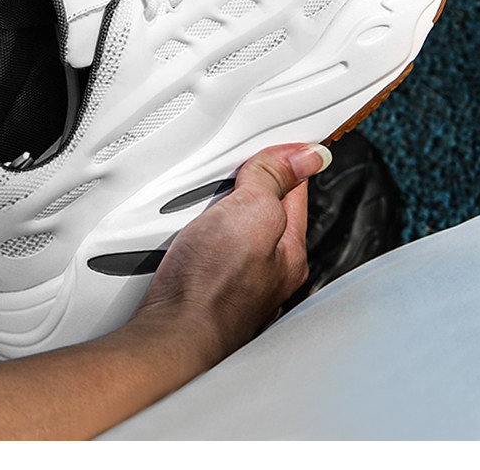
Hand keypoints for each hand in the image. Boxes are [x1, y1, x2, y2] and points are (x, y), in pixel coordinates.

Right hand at [132, 142, 331, 368]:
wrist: (170, 333)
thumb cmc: (214, 286)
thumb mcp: (252, 212)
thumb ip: (275, 180)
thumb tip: (308, 156)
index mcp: (288, 249)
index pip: (292, 188)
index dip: (280, 161)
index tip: (265, 145)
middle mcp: (266, 269)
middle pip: (255, 207)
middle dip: (235, 189)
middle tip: (216, 182)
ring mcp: (233, 280)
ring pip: (225, 228)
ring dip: (208, 213)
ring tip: (191, 212)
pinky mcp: (201, 287)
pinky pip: (200, 247)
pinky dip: (189, 237)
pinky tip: (177, 238)